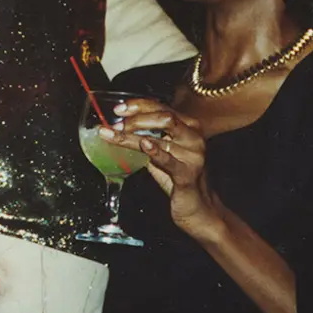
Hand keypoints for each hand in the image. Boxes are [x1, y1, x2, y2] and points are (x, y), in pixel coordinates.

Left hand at [100, 98, 222, 239]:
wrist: (197, 207)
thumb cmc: (178, 178)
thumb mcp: (162, 152)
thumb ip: (148, 137)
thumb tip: (120, 127)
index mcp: (189, 127)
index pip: (162, 107)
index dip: (138, 105)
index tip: (118, 109)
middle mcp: (194, 137)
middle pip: (164, 117)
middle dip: (136, 119)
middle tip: (115, 124)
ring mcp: (193, 155)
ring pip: (160, 139)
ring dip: (132, 137)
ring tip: (115, 135)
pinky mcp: (188, 174)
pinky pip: (169, 160)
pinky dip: (154, 151)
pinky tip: (144, 145)